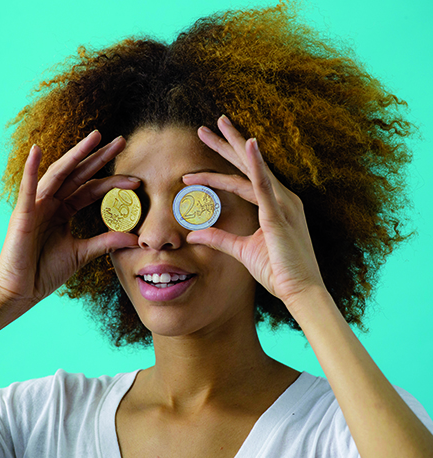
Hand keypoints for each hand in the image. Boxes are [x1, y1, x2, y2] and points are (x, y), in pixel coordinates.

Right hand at [0, 131, 139, 309]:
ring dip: (75, 155)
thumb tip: (135, 238)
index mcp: (64, 211)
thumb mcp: (83, 253)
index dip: (113, 182)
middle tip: (121, 141)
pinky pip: (27, 190)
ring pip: (58, 174)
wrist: (21, 292)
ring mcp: (36, 206)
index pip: (91, 189)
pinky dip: (30, 170)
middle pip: (79, 174)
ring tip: (94, 138)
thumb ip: (106, 242)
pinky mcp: (22, 215)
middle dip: (99, 157)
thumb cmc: (45, 271)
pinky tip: (36, 151)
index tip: (137, 181)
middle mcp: (51, 203)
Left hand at [184, 116, 325, 307]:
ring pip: (251, 168)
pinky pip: (264, 186)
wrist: (300, 291)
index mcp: (275, 205)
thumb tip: (194, 233)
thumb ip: (219, 238)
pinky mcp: (279, 216)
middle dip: (225, 144)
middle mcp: (281, 198)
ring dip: (232, 146)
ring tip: (214, 128)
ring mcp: (282, 204)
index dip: (220, 169)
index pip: (243, 179)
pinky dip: (256, 164)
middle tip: (205, 128)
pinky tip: (248, 143)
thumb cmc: (278, 271)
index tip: (196, 167)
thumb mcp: (242, 250)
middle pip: (246, 165)